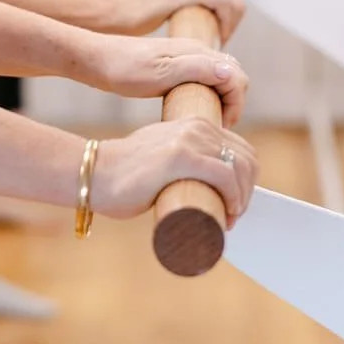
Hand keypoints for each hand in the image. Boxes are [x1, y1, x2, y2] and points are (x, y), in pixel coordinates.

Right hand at [91, 118, 255, 224]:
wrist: (96, 173)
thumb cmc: (125, 176)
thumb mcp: (162, 157)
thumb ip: (180, 159)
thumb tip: (197, 186)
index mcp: (196, 124)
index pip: (240, 149)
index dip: (245, 180)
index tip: (235, 204)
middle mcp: (197, 127)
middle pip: (246, 159)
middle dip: (247, 190)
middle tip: (233, 215)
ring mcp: (190, 139)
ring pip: (239, 168)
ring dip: (243, 197)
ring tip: (230, 218)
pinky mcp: (182, 156)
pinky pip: (225, 175)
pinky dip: (235, 196)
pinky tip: (230, 210)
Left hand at [93, 37, 248, 120]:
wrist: (96, 60)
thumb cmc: (123, 69)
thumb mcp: (159, 73)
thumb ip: (196, 69)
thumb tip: (231, 72)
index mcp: (197, 52)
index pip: (237, 76)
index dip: (237, 103)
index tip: (221, 125)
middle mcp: (197, 51)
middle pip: (234, 75)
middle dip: (234, 102)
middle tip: (217, 126)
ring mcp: (188, 57)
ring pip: (222, 76)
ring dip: (224, 98)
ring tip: (208, 121)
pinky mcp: (177, 64)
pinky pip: (207, 77)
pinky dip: (211, 94)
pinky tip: (193, 108)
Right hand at [120, 0, 244, 41]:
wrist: (119, 10)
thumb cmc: (140, 10)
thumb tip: (206, 6)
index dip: (228, 8)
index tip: (218, 27)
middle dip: (232, 16)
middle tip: (220, 35)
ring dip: (231, 22)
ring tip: (219, 37)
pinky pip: (225, 3)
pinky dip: (226, 22)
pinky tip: (216, 35)